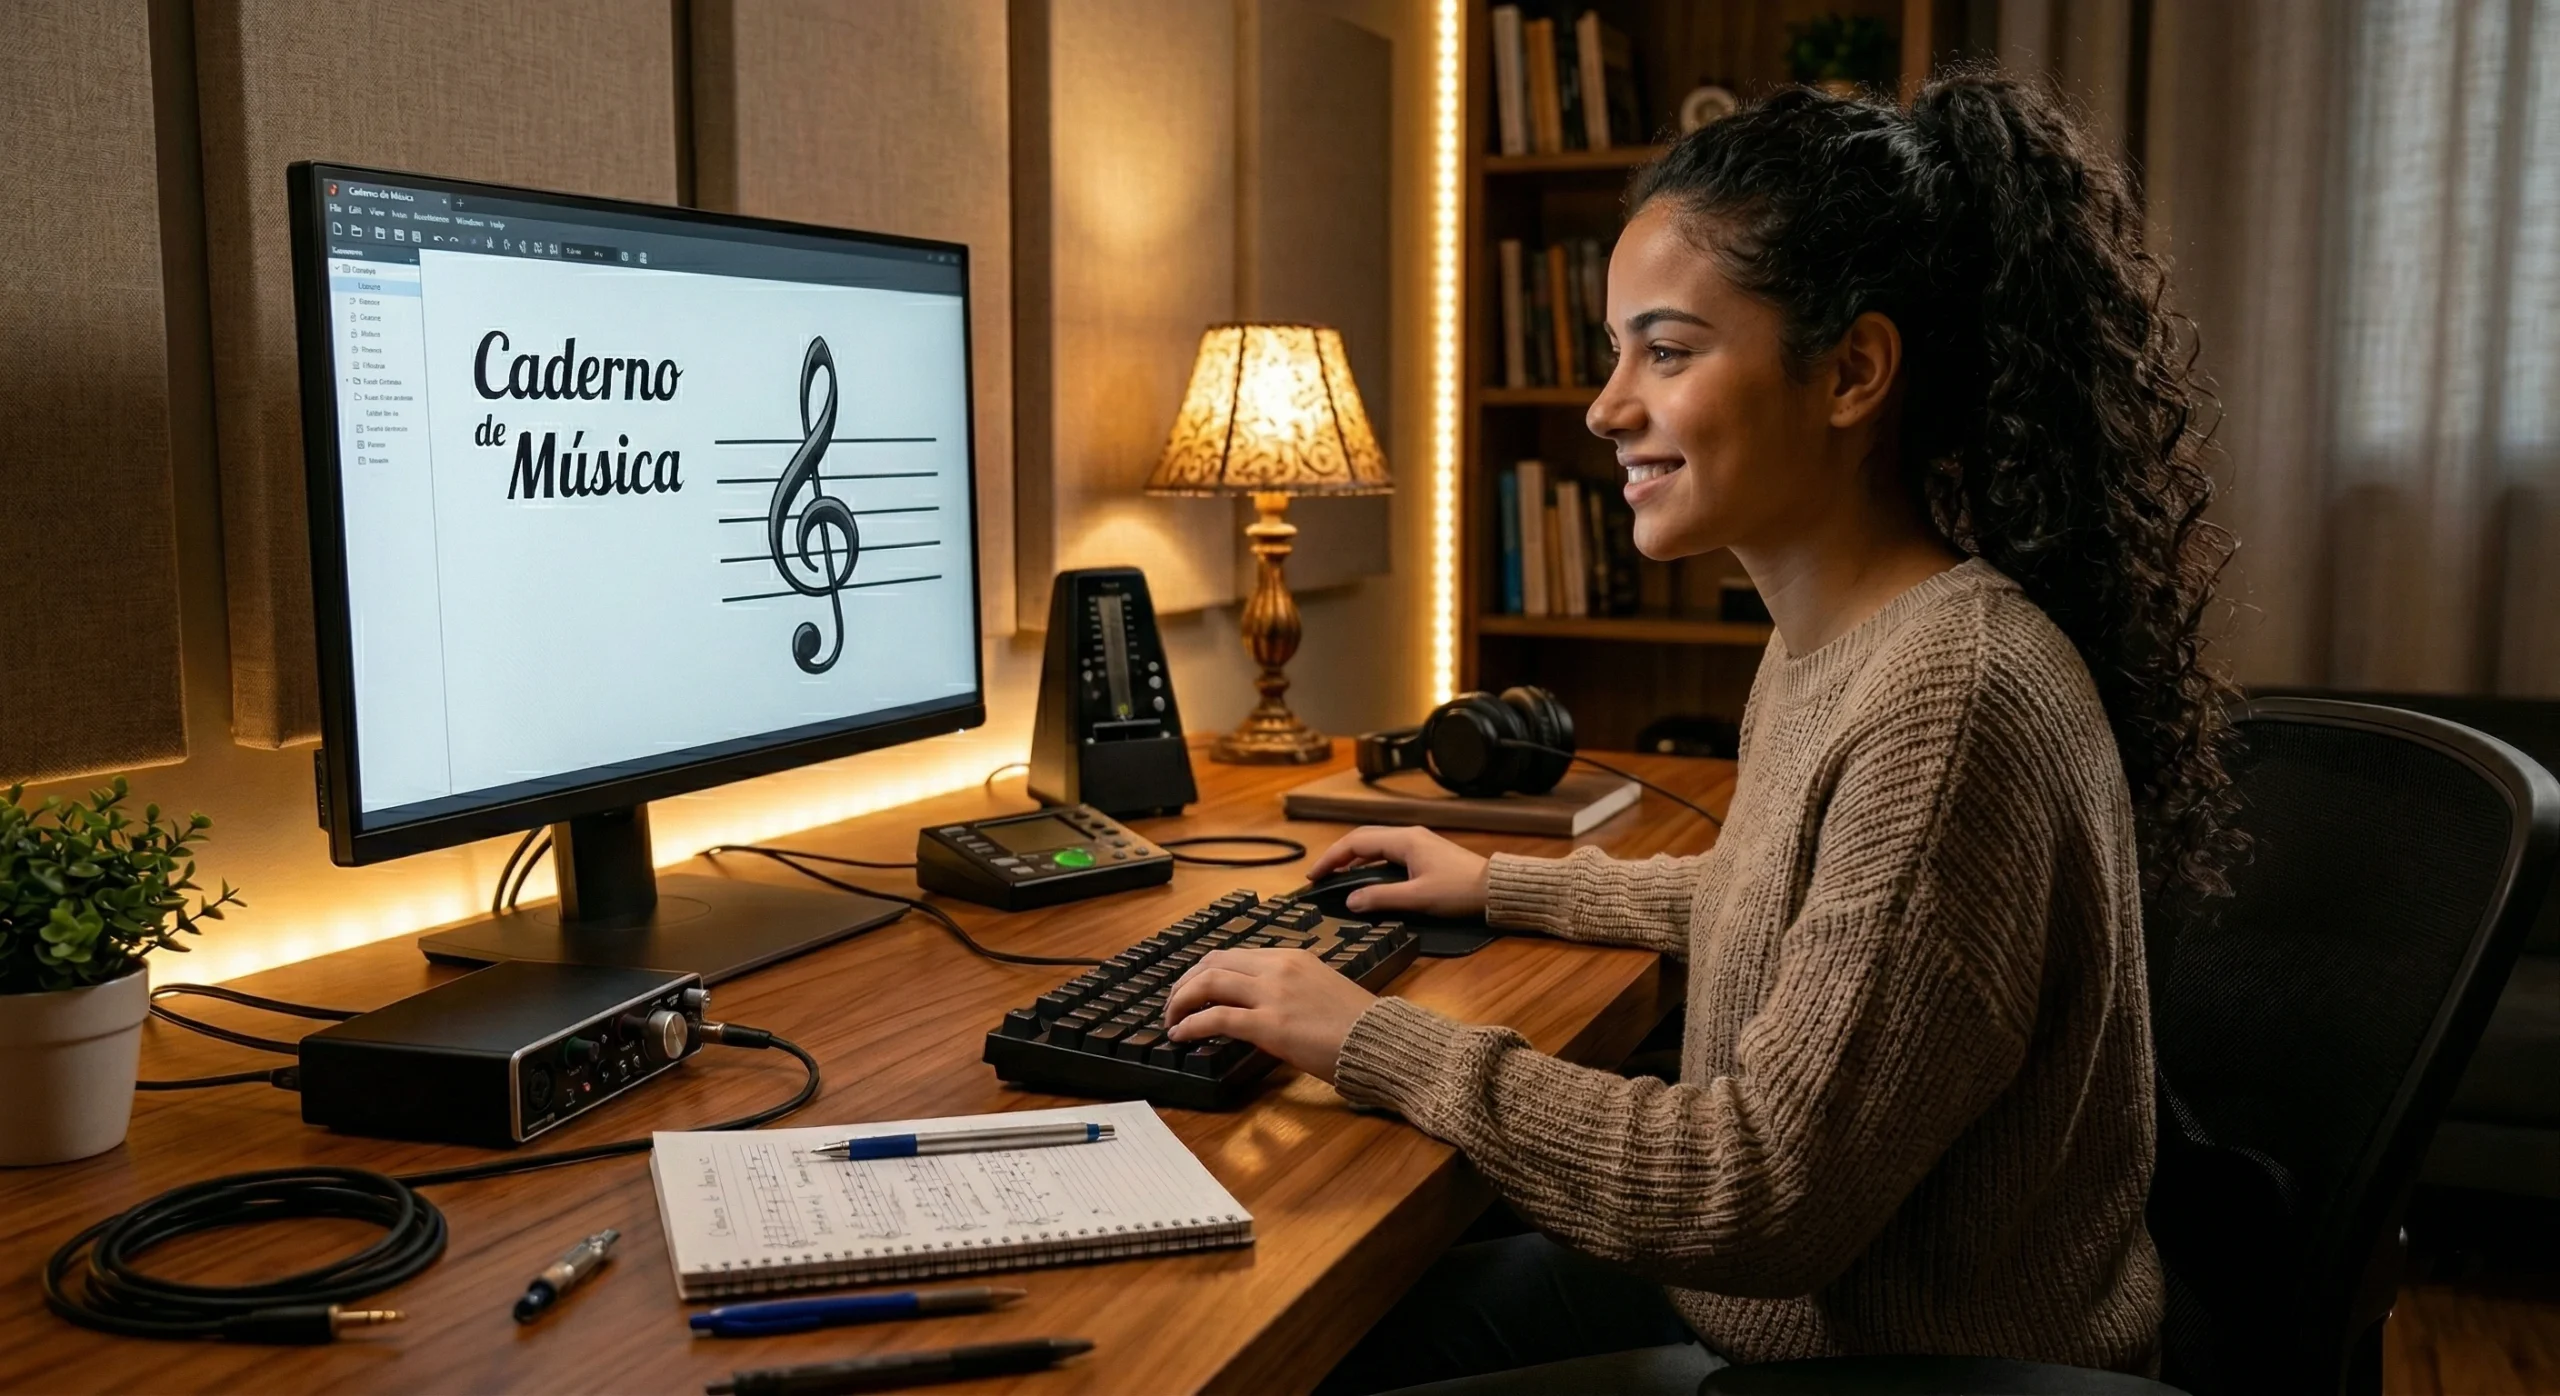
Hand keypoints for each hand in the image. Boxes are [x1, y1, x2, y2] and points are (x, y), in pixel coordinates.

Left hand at [1162, 948, 1375, 1082]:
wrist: (1380, 1040)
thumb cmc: (1356, 1024)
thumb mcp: (1320, 989)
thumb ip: (1288, 989)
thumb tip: (1261, 1004)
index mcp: (1291, 957)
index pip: (1232, 955)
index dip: (1202, 971)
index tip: (1190, 988)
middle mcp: (1278, 968)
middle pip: (1212, 963)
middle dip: (1184, 983)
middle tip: (1172, 1003)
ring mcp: (1272, 994)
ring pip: (1208, 984)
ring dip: (1180, 1001)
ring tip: (1170, 1019)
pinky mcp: (1270, 1025)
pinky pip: (1217, 1018)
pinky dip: (1191, 1025)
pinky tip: (1181, 1035)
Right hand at [1307, 826, 1491, 918]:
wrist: (1496, 888)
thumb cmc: (1458, 892)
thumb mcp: (1417, 898)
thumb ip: (1381, 899)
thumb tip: (1350, 901)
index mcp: (1404, 841)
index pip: (1356, 843)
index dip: (1332, 858)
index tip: (1314, 875)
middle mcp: (1408, 836)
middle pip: (1363, 839)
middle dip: (1338, 856)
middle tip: (1320, 876)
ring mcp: (1418, 843)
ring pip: (1376, 846)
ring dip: (1354, 859)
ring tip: (1337, 877)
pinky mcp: (1425, 853)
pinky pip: (1388, 853)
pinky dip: (1370, 863)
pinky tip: (1366, 878)